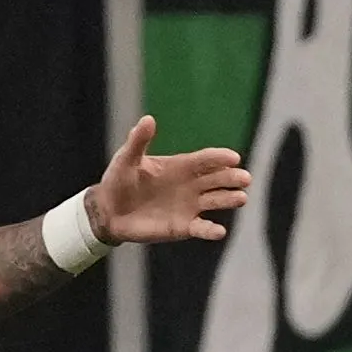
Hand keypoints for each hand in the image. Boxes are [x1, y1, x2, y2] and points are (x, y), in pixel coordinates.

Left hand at [88, 115, 251, 245]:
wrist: (108, 211)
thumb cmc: (118, 181)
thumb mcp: (127, 159)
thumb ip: (139, 141)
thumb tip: (147, 119)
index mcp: (182, 165)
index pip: (207, 159)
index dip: (220, 158)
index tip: (233, 158)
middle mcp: (191, 185)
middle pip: (219, 179)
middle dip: (232, 178)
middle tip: (244, 178)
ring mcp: (190, 206)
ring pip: (217, 201)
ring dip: (230, 199)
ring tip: (241, 198)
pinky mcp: (183, 227)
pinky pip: (201, 228)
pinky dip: (211, 230)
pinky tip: (219, 231)